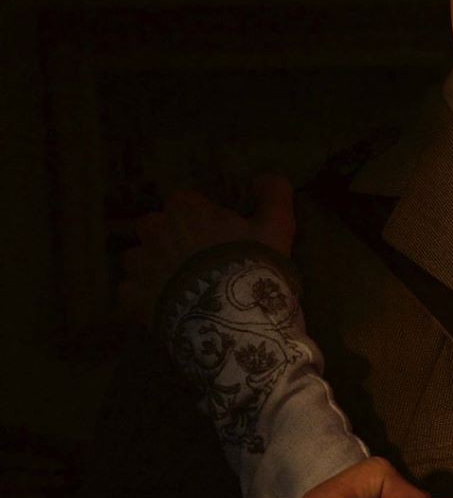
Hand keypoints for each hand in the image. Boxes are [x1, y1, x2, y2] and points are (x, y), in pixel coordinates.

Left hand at [118, 174, 296, 324]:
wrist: (230, 319)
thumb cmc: (252, 267)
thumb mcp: (276, 228)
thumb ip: (273, 196)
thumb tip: (265, 177)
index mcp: (184, 209)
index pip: (185, 202)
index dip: (201, 218)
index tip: (218, 236)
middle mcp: (154, 231)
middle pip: (154, 226)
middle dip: (168, 238)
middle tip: (194, 261)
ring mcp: (140, 265)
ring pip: (138, 258)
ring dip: (151, 267)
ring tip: (175, 286)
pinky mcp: (132, 298)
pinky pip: (131, 294)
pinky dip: (142, 299)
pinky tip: (163, 308)